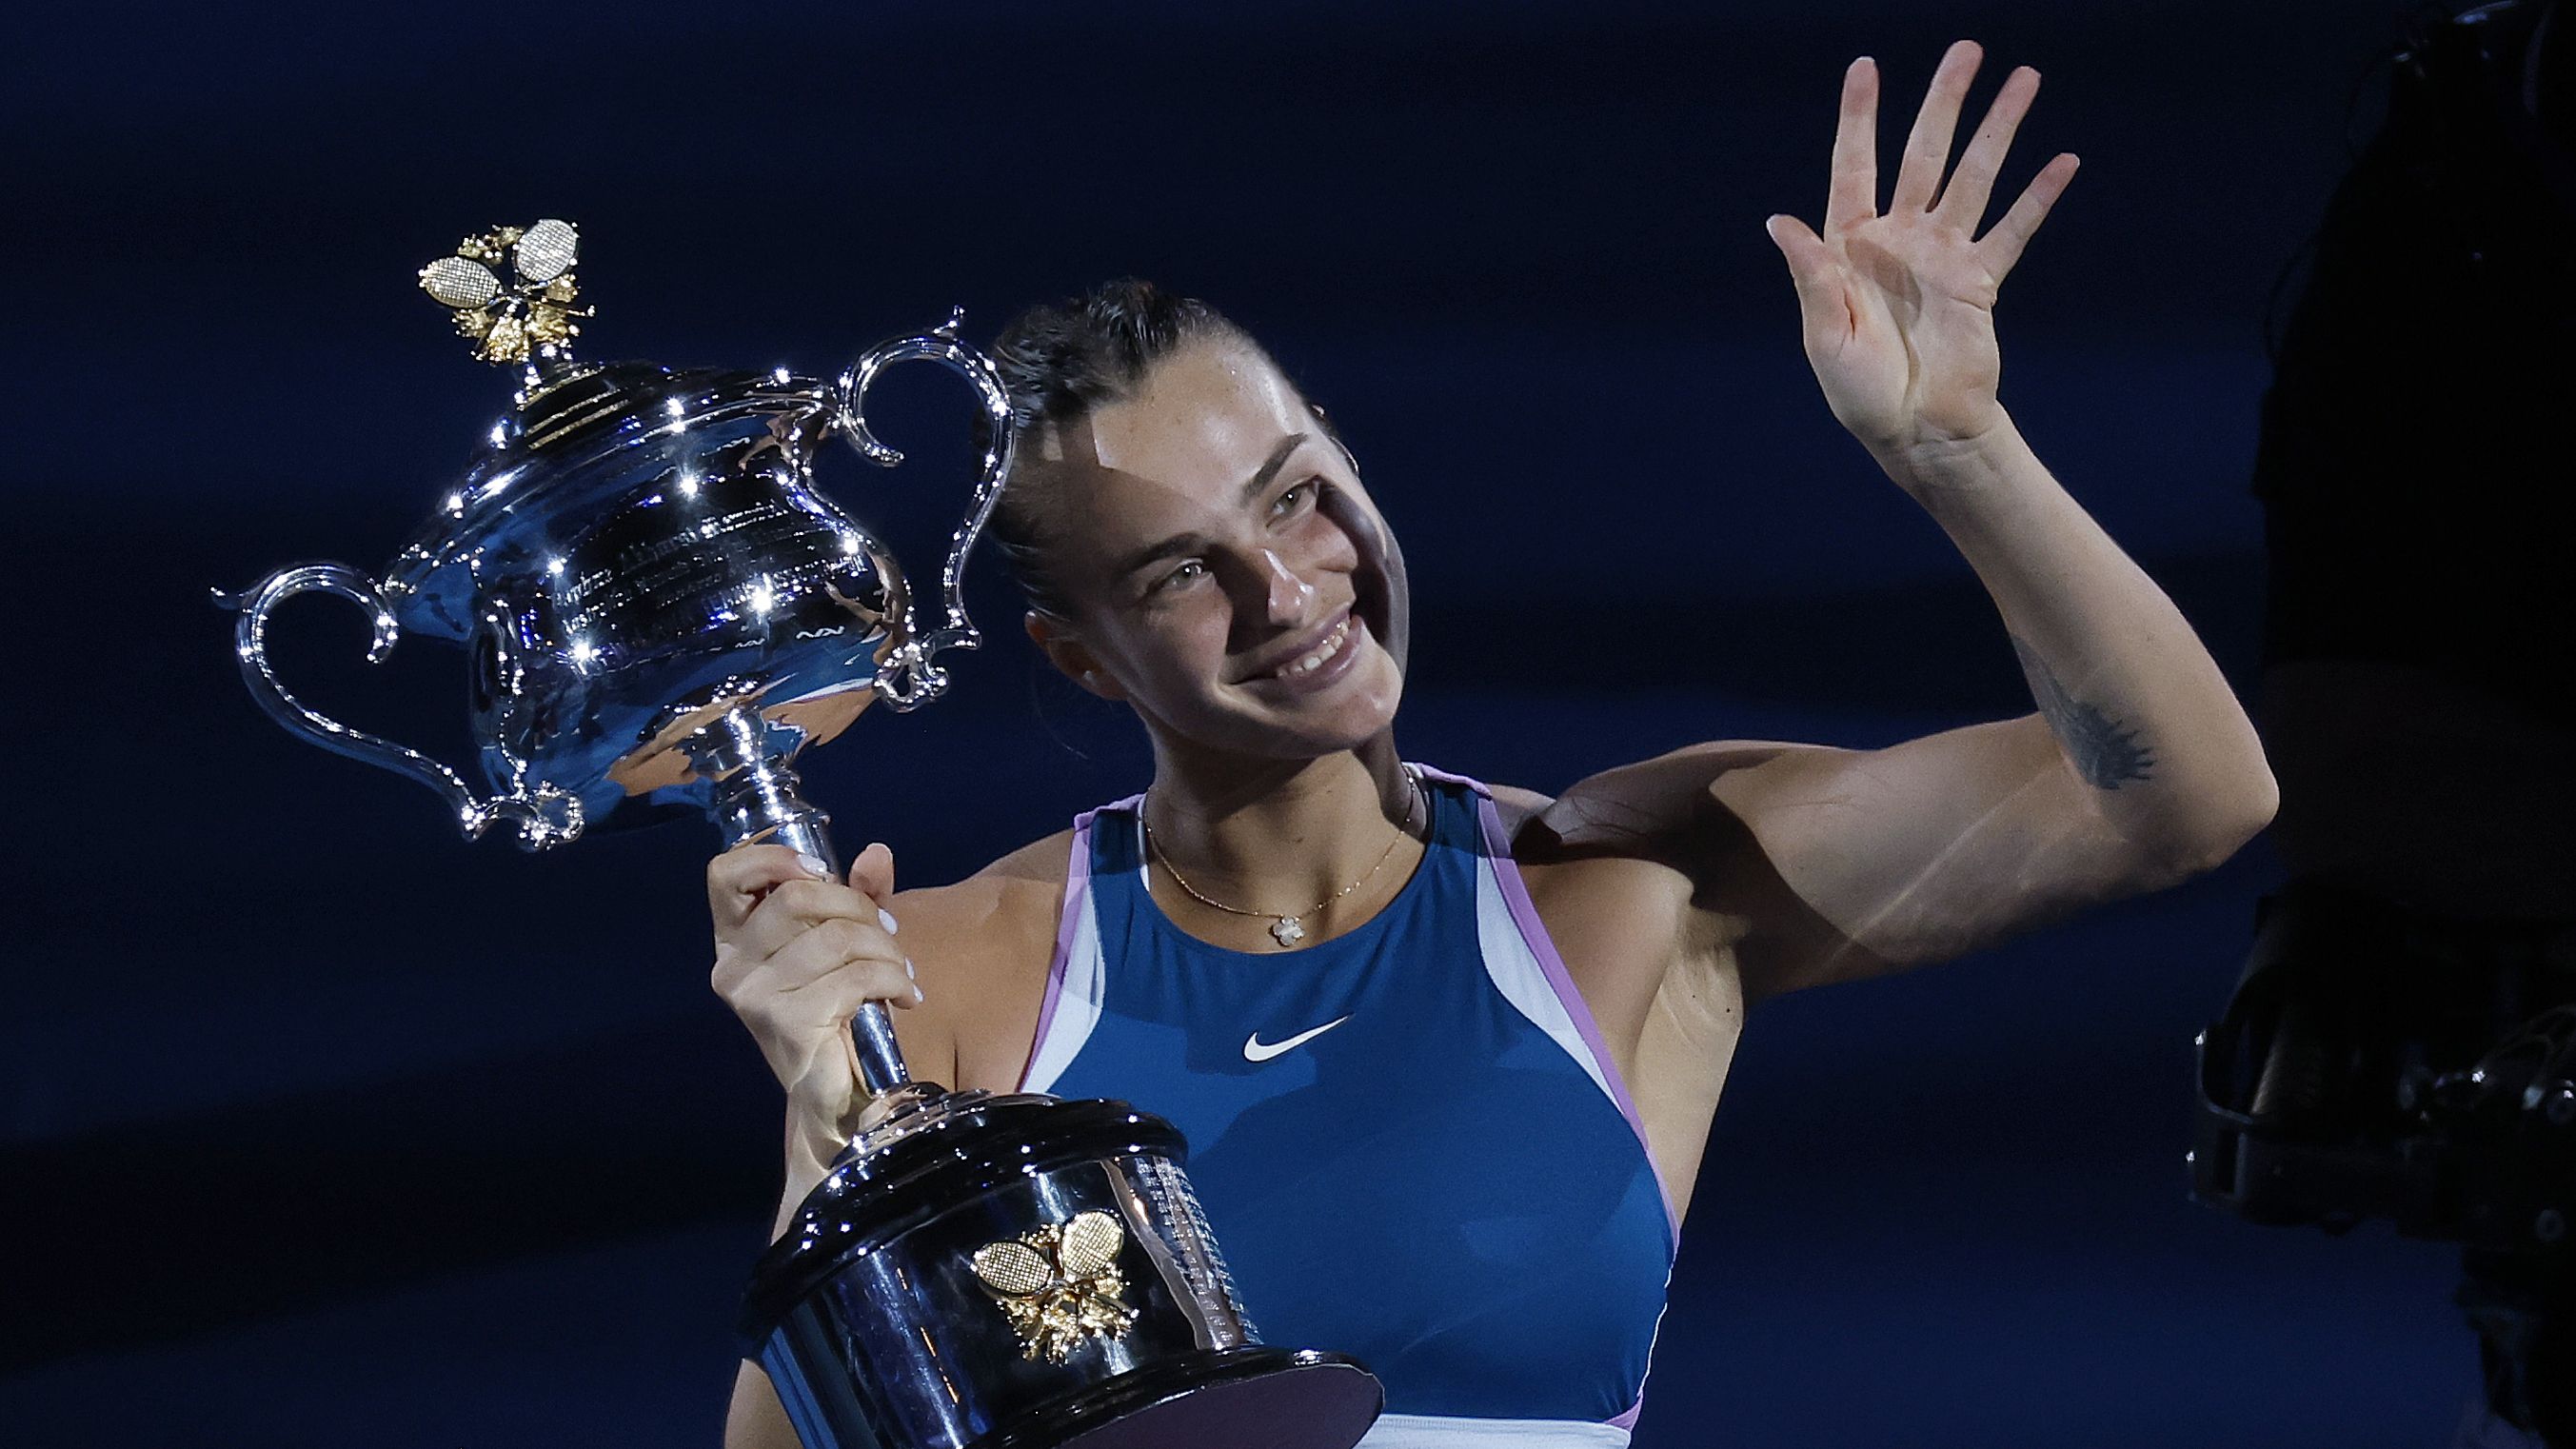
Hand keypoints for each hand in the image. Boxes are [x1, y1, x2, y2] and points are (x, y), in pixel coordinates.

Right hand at [708, 840, 917, 1170]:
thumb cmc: (837, 1012)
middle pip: (797, 896)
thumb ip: (858, 895)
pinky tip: (904, 994)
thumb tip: (876, 854)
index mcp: (734, 940)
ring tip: (901, 970)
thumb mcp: (848, 941)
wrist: (837, 1095)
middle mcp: (733, 966)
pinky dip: (893, 978)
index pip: (726, 873)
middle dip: (857, 906)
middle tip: (888, 930)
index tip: (823, 871)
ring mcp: (756, 997)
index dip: (775, 858)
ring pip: (835, 936)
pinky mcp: (789, 1023)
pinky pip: (855, 976)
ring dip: (885, 948)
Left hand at [1765, 41, 2078, 461]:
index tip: (1866, 66)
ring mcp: (1943, 256)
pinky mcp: (1980, 281)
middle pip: (1923, 154)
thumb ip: (1812, 277)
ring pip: (1974, 177)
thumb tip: (1780, 222)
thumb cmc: (1860, 393)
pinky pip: (2013, 231)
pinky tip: (2063, 161)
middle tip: (1967, 49)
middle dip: (1945, 101)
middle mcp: (1899, 239)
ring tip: (2025, 79)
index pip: (1854, 166)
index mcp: (1850, 247)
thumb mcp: (1825, 336)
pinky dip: (2037, 198)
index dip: (1860, 117)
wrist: (1916, 432)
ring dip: (1999, 129)